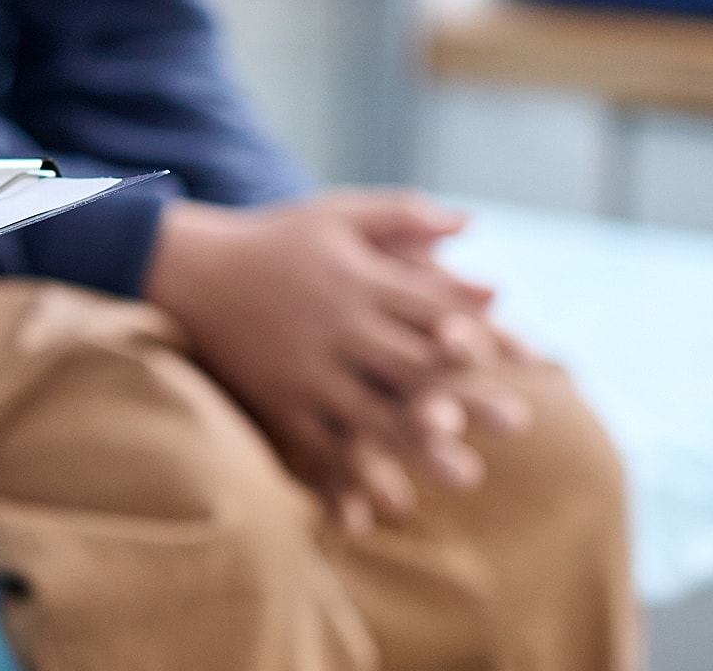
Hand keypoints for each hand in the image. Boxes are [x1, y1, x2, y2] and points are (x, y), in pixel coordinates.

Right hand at [144, 192, 531, 529]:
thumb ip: (401, 216)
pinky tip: (380, 503)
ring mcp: (303, 366)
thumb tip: (470, 224)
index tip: (530, 357)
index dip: (482, 332)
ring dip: (418, 445)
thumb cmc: (272, 238)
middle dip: (467, 395)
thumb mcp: (335, 213)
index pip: (431, 307)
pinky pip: (316, 441)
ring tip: (463, 476)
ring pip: (369, 412)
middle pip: (411, 366)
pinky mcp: (275, 397)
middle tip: (520, 424)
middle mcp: (335, 325)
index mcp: (357, 279)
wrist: (186, 267)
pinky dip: (348, 473)